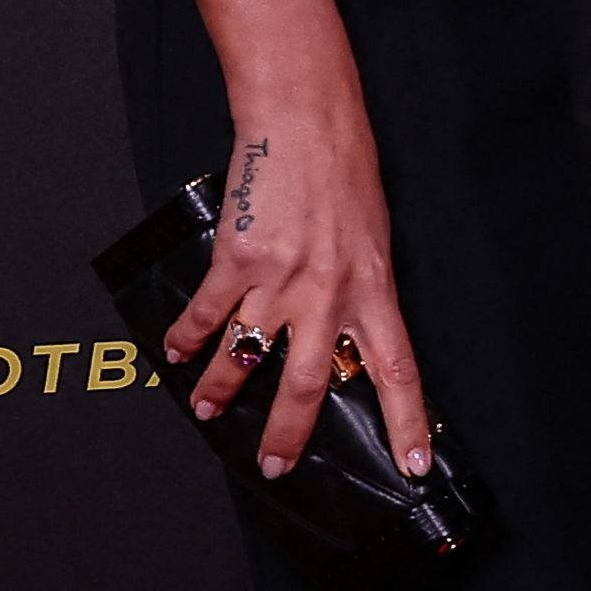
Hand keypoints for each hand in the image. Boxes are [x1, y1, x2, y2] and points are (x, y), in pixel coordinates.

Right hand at [168, 99, 433, 481]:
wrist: (306, 123)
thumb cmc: (346, 176)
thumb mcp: (375, 242)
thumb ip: (362, 294)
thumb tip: (349, 340)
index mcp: (375, 291)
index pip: (399, 372)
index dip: (410, 423)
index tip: (414, 467)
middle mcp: (330, 293)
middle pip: (311, 384)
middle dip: (288, 433)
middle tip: (273, 465)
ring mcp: (282, 279)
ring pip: (249, 356)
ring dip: (222, 388)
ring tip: (206, 411)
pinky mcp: (239, 258)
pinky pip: (210, 312)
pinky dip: (188, 336)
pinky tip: (176, 353)